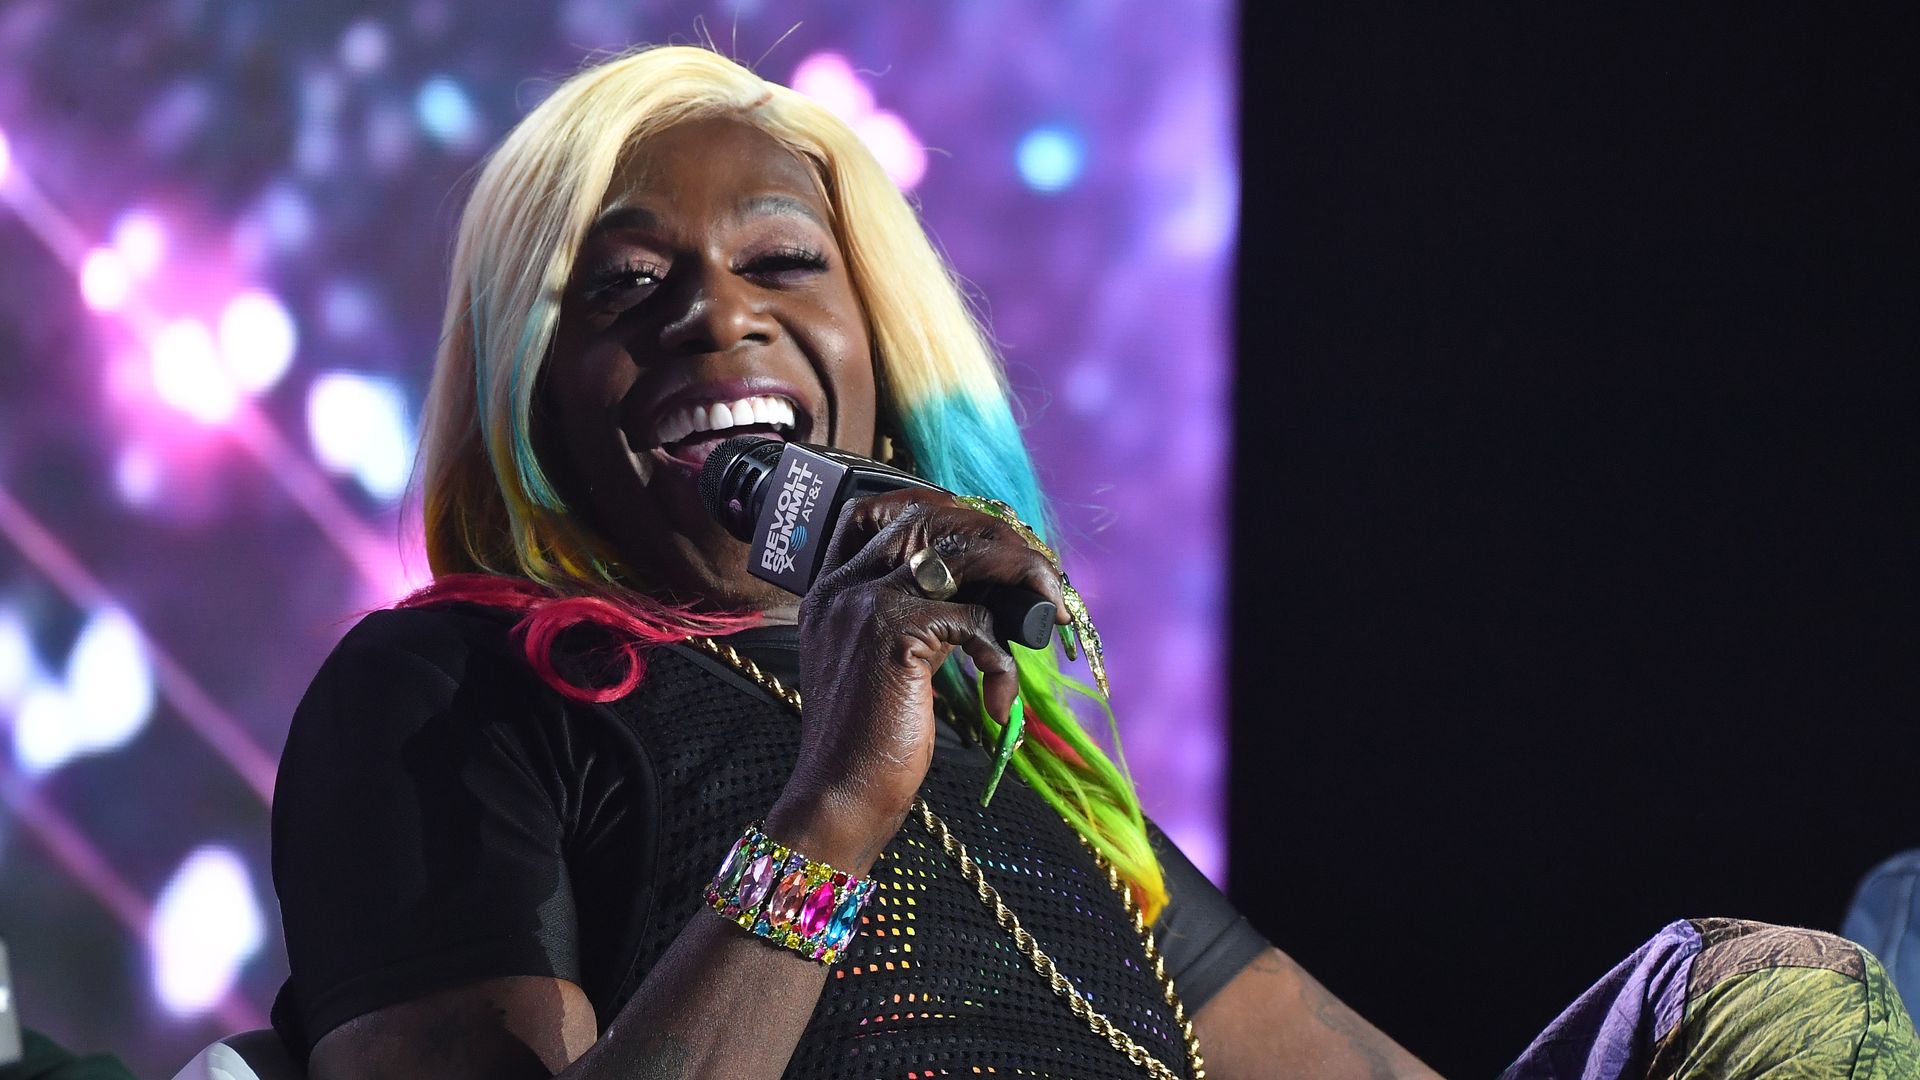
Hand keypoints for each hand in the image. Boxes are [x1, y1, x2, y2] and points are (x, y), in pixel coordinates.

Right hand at [767, 490, 1069, 867]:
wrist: (839, 798)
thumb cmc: (867, 742)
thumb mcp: (884, 663)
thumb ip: (916, 618)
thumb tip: (987, 594)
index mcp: (832, 589)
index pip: (880, 512)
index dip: (941, 511)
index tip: (990, 542)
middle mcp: (844, 586)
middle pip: (931, 517)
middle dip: (996, 537)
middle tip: (1038, 577)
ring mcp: (867, 604)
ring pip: (962, 552)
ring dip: (1021, 574)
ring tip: (1048, 610)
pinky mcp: (896, 635)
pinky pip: (976, 619)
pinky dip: (1002, 658)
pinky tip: (1000, 701)